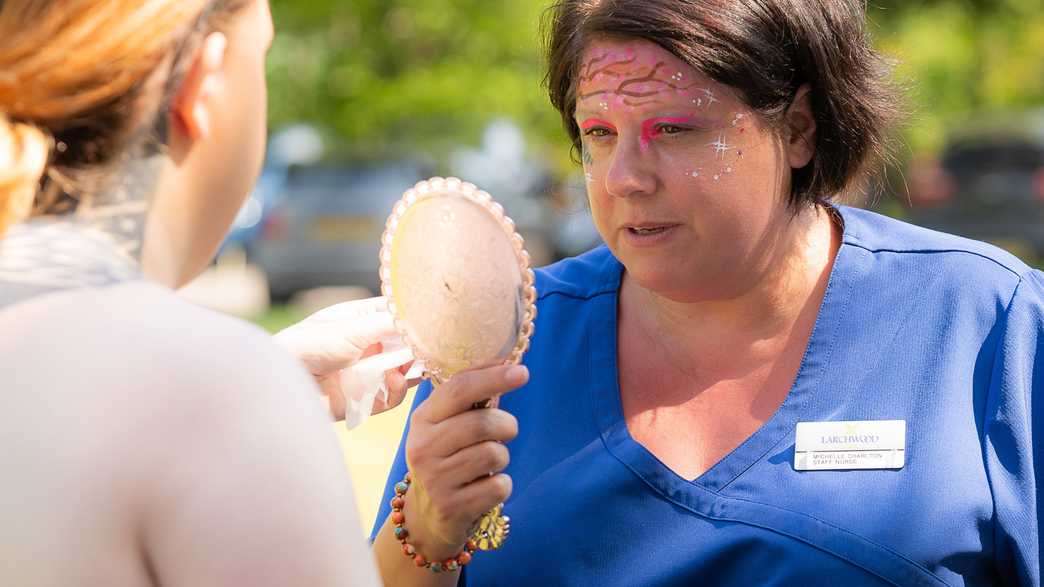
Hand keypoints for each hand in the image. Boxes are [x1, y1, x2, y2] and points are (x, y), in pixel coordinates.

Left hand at [273, 296, 416, 419]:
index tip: (434, 325)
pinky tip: (394, 382)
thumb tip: (422, 318)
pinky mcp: (364, 400)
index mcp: (362, 320)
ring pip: (404, 373)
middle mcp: (367, 345)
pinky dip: (398, 391)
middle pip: (406, 346)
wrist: (281, 384)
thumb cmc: (308, 346)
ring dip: (411, 371)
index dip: (417, 320)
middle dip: (419, 349)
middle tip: (430, 351)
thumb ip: (389, 324)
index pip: (398, 315)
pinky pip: (392, 398)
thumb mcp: (352, 329)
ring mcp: (367, 373)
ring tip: (411, 368)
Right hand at [400, 364, 527, 560]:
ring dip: (502, 457)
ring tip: (488, 464)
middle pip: (482, 422)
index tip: (522, 373)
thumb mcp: (446, 425)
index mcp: (423, 419)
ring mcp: (435, 479)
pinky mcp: (452, 507)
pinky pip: (499, 486)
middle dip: (506, 425)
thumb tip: (507, 363)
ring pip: (494, 454)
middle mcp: (423, 447)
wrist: (427, 517)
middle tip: (506, 431)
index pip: (458, 389)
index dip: (493, 377)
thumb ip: (470, 396)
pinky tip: (485, 488)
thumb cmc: (447, 458)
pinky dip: (502, 486)